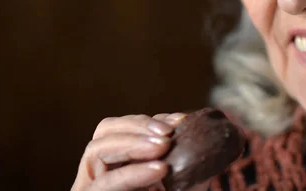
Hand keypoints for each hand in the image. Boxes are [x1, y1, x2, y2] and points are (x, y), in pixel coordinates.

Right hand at [71, 112, 207, 190]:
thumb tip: (215, 136)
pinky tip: (159, 170)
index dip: (148, 120)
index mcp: (117, 164)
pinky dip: (132, 174)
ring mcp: (90, 190)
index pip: (123, 128)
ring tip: (164, 147)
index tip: (180, 121)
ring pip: (94, 151)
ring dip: (132, 143)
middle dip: (137, 127)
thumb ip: (188, 163)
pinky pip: (104, 186)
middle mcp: (98, 174)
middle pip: (104, 132)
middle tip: (168, 134)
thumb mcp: (181, 186)